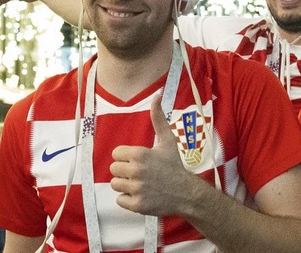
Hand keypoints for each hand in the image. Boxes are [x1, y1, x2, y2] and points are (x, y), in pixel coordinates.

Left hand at [109, 93, 196, 215]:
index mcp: (139, 154)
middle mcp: (136, 171)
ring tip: (142, 184)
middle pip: (114, 170)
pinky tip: (143, 195)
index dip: (127, 157)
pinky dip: (129, 200)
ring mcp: (136, 189)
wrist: (187, 192)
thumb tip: (155, 96)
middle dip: (125, 171)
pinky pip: (120, 200)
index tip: (140, 161)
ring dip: (126, 185)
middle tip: (141, 173)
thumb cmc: (174, 165)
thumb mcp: (167, 141)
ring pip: (115, 185)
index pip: (116, 154)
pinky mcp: (137, 205)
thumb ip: (158, 118)